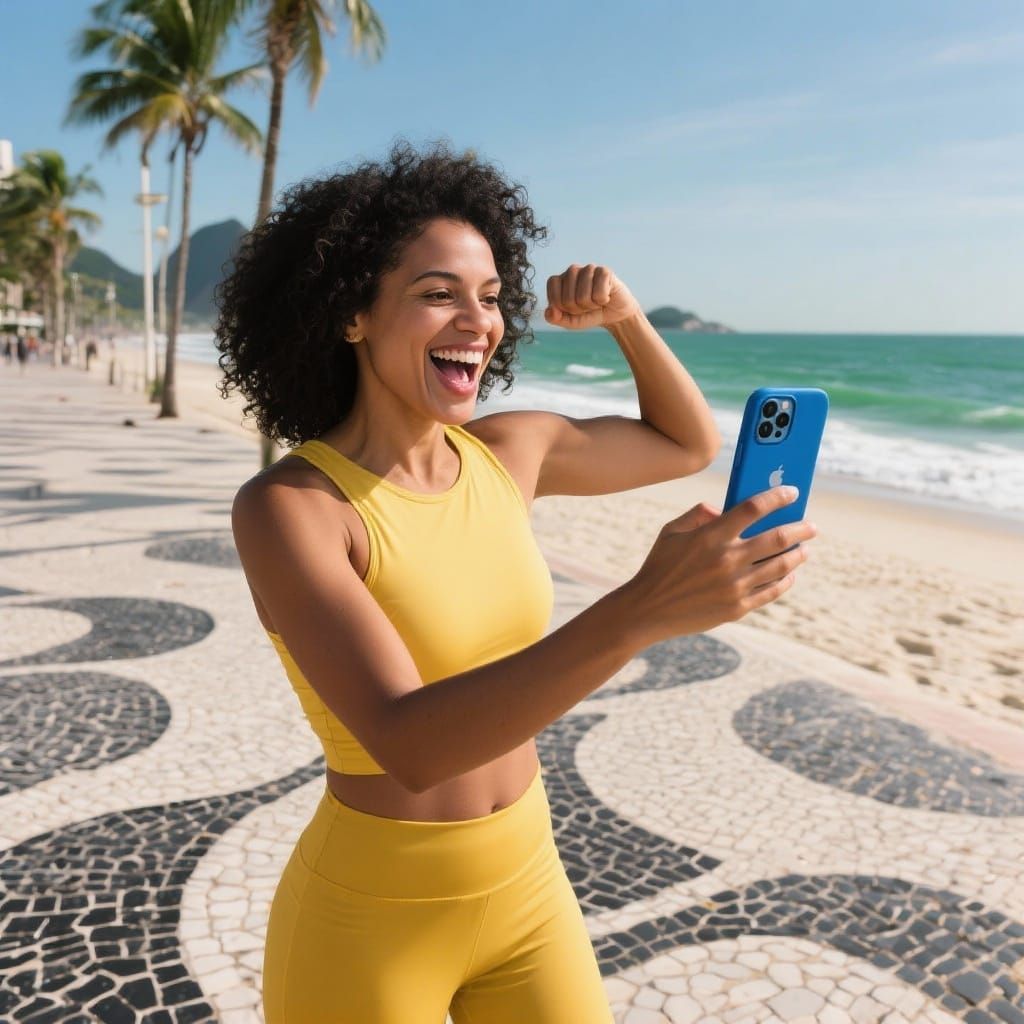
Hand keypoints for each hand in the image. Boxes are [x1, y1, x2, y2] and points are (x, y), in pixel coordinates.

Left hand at [544, 263, 640, 329]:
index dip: (562, 307)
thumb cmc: (589, 314)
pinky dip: (603, 300)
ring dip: (591, 305)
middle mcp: (572, 271)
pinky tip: (606, 297)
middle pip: (567, 299)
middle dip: (578, 309)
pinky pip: (599, 292)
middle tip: (586, 306)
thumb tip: (549, 311)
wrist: (614, 314)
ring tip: (595, 302)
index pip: (553, 295)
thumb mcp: (569, 321)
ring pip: (583, 296)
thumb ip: (555, 318)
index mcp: (559, 281)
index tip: (571, 308)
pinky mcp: (604, 271)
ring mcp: (588, 269)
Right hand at [622, 486, 816, 644]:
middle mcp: (726, 560)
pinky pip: (771, 592)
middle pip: (778, 538)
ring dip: (798, 555)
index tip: (793, 493)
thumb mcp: (671, 532)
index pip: (754, 508)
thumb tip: (725, 510)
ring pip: (780, 566)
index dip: (777, 497)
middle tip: (812, 526)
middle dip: (801, 529)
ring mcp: (734, 586)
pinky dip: (786, 581)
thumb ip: (698, 514)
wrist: (648, 610)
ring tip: (805, 549)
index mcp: (710, 536)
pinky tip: (790, 574)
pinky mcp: (737, 608)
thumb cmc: (659, 566)